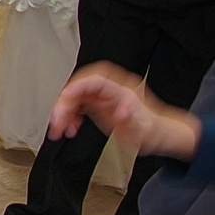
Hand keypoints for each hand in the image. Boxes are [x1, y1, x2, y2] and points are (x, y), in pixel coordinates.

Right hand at [48, 62, 200, 157]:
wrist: (157, 134)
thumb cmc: (151, 130)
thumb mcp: (143, 128)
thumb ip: (132, 118)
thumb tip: (121, 111)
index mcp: (121, 91)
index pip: (93, 81)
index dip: (75, 89)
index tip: (63, 103)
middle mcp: (110, 90)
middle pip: (79, 88)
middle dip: (64, 104)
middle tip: (57, 121)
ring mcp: (103, 96)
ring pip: (75, 96)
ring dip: (63, 112)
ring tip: (60, 128)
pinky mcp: (98, 103)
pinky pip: (77, 105)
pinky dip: (70, 116)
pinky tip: (71, 127)